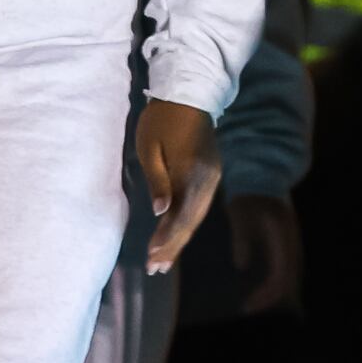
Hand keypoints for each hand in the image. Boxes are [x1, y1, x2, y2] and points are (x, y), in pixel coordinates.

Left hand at [134, 96, 223, 272]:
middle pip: (191, 220)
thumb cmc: (162, 118)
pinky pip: (197, 205)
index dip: (167, 237)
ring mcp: (211, 176)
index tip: (151, 257)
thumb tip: (160, 212)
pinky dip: (185, 224)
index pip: (182, 213)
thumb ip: (157, 180)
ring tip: (161, 263)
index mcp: (192, 170)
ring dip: (179, 240)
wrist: (189, 93)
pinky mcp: (209, 175)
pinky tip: (173, 239)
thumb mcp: (150, 147)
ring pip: (196, 216)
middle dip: (172, 246)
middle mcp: (208, 177)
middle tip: (154, 269)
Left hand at [195, 191, 303, 321]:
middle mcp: (291, 241)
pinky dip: (277, 279)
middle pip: (289, 278)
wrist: (263, 171)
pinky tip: (264, 285)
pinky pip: (285, 264)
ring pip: (290, 272)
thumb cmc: (248, 192)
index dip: (266, 294)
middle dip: (272, 297)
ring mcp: (291, 239)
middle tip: (250, 307)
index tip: (248, 306)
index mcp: (282, 236)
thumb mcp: (240, 213)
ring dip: (276, 289)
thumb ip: (242, 238)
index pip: (280, 274)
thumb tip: (242, 265)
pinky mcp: (285, 238)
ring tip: (257, 301)